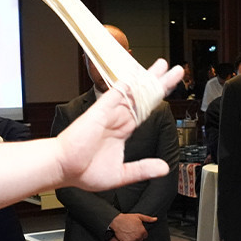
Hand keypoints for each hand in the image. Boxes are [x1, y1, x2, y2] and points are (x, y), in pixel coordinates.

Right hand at [56, 60, 182, 190]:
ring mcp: (109, 114)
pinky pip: (115, 95)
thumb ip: (142, 169)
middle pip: (145, 97)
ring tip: (163, 66)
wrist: (64, 169)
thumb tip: (164, 168)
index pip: (146, 111)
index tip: (168, 89)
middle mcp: (118, 119)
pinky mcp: (99, 113)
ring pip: (134, 92)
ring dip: (149, 79)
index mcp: (123, 131)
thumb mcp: (122, 174)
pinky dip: (126, 86)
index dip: (158, 99)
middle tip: (176, 70)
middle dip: (160, 83)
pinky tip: (138, 76)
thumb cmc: (84, 171)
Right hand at [110, 212, 156, 240]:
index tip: (137, 231)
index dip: (141, 233)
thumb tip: (155, 219)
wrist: (117, 221)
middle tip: (132, 232)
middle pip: (141, 240)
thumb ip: (148, 218)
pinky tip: (127, 239)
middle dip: (137, 237)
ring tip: (129, 235)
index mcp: (142, 231)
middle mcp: (138, 236)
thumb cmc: (126, 219)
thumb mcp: (139, 216)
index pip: (145, 236)